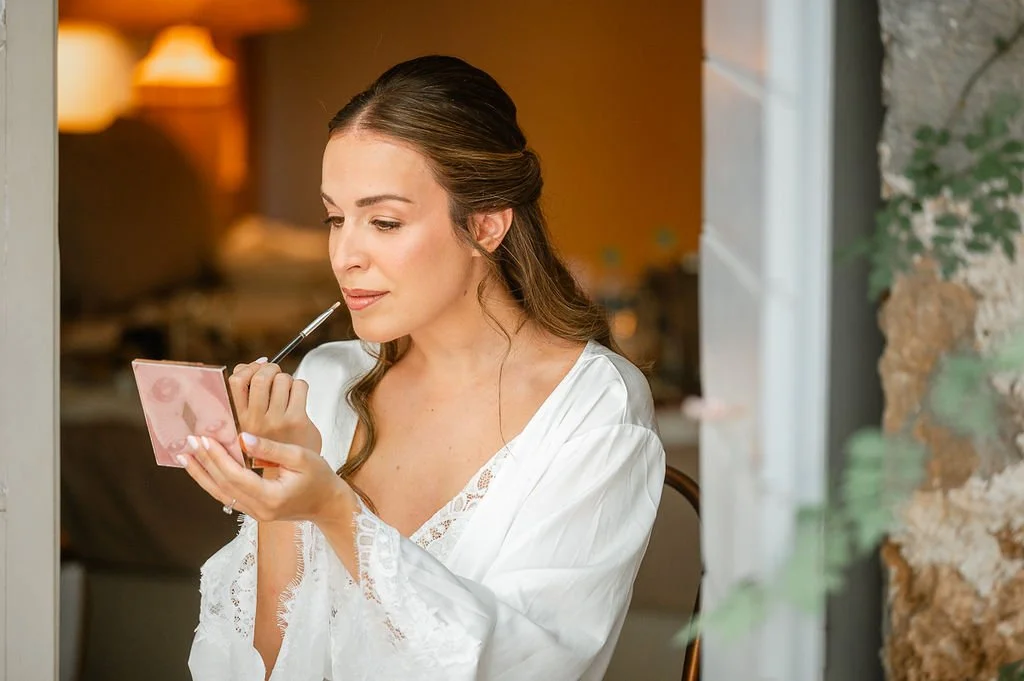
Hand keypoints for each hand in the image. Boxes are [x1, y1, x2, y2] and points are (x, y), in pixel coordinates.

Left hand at [179, 432, 356, 523]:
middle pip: (223, 486)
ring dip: (202, 474)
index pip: (235, 476)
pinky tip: (202, 468)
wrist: (328, 504)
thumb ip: (270, 449)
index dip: (218, 457)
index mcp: (271, 498)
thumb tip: (241, 438)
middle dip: (205, 462)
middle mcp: (259, 510)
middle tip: (190, 440)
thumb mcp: (300, 457)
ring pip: (221, 494)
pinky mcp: (253, 510)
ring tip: (185, 456)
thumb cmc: (319, 477)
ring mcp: (255, 513)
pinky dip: (212, 481)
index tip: (205, 438)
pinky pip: (227, 496)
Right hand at [228, 359, 321, 454]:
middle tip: (274, 374)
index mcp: (238, 419)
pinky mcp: (297, 421)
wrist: (294, 472)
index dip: (248, 368)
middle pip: (261, 377)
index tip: (256, 370)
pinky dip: (300, 386)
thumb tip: (257, 362)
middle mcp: (254, 421)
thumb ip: (247, 394)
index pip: (235, 381)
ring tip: (286, 391)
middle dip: (270, 368)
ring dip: (286, 379)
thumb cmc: (271, 441)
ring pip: (282, 379)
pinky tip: (297, 398)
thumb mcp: (249, 422)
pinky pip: (299, 386)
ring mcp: (276, 421)